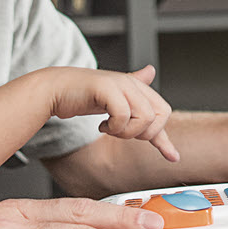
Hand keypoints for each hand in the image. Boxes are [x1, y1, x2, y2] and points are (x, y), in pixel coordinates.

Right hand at [48, 65, 179, 162]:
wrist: (54, 88)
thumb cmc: (81, 94)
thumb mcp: (112, 97)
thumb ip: (133, 93)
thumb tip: (152, 71)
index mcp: (136, 86)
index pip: (162, 112)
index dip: (165, 138)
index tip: (173, 157)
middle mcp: (132, 83)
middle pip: (160, 114)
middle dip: (144, 133)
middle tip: (123, 132)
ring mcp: (120, 83)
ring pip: (145, 116)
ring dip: (126, 131)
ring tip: (110, 128)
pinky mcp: (107, 87)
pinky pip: (123, 114)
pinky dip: (114, 126)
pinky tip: (101, 125)